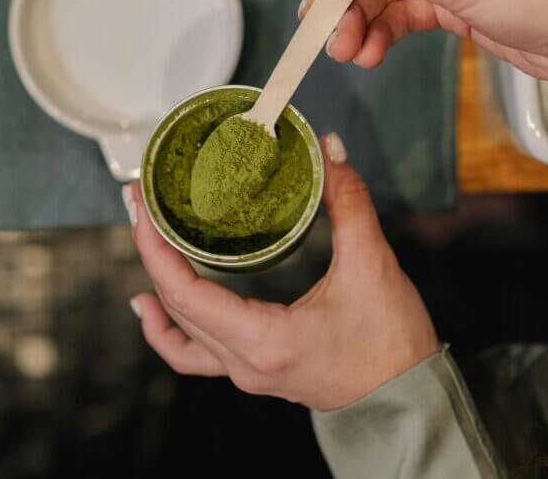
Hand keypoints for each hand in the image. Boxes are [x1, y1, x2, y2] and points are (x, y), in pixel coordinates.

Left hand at [127, 133, 438, 409]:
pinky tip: (154, 306)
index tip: (140, 204)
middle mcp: (245, 363)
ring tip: (144, 245)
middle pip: (176, 307)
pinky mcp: (258, 369)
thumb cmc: (392, 342)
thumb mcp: (372, 265)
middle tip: (140, 202)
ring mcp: (247, 372)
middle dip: (151, 252)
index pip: (184, 293)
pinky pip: (195, 354)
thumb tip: (328, 150)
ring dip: (156, 288)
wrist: (407, 398)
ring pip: (180, 335)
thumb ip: (348, 203)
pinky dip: (169, 329)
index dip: (154, 247)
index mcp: (264, 340)